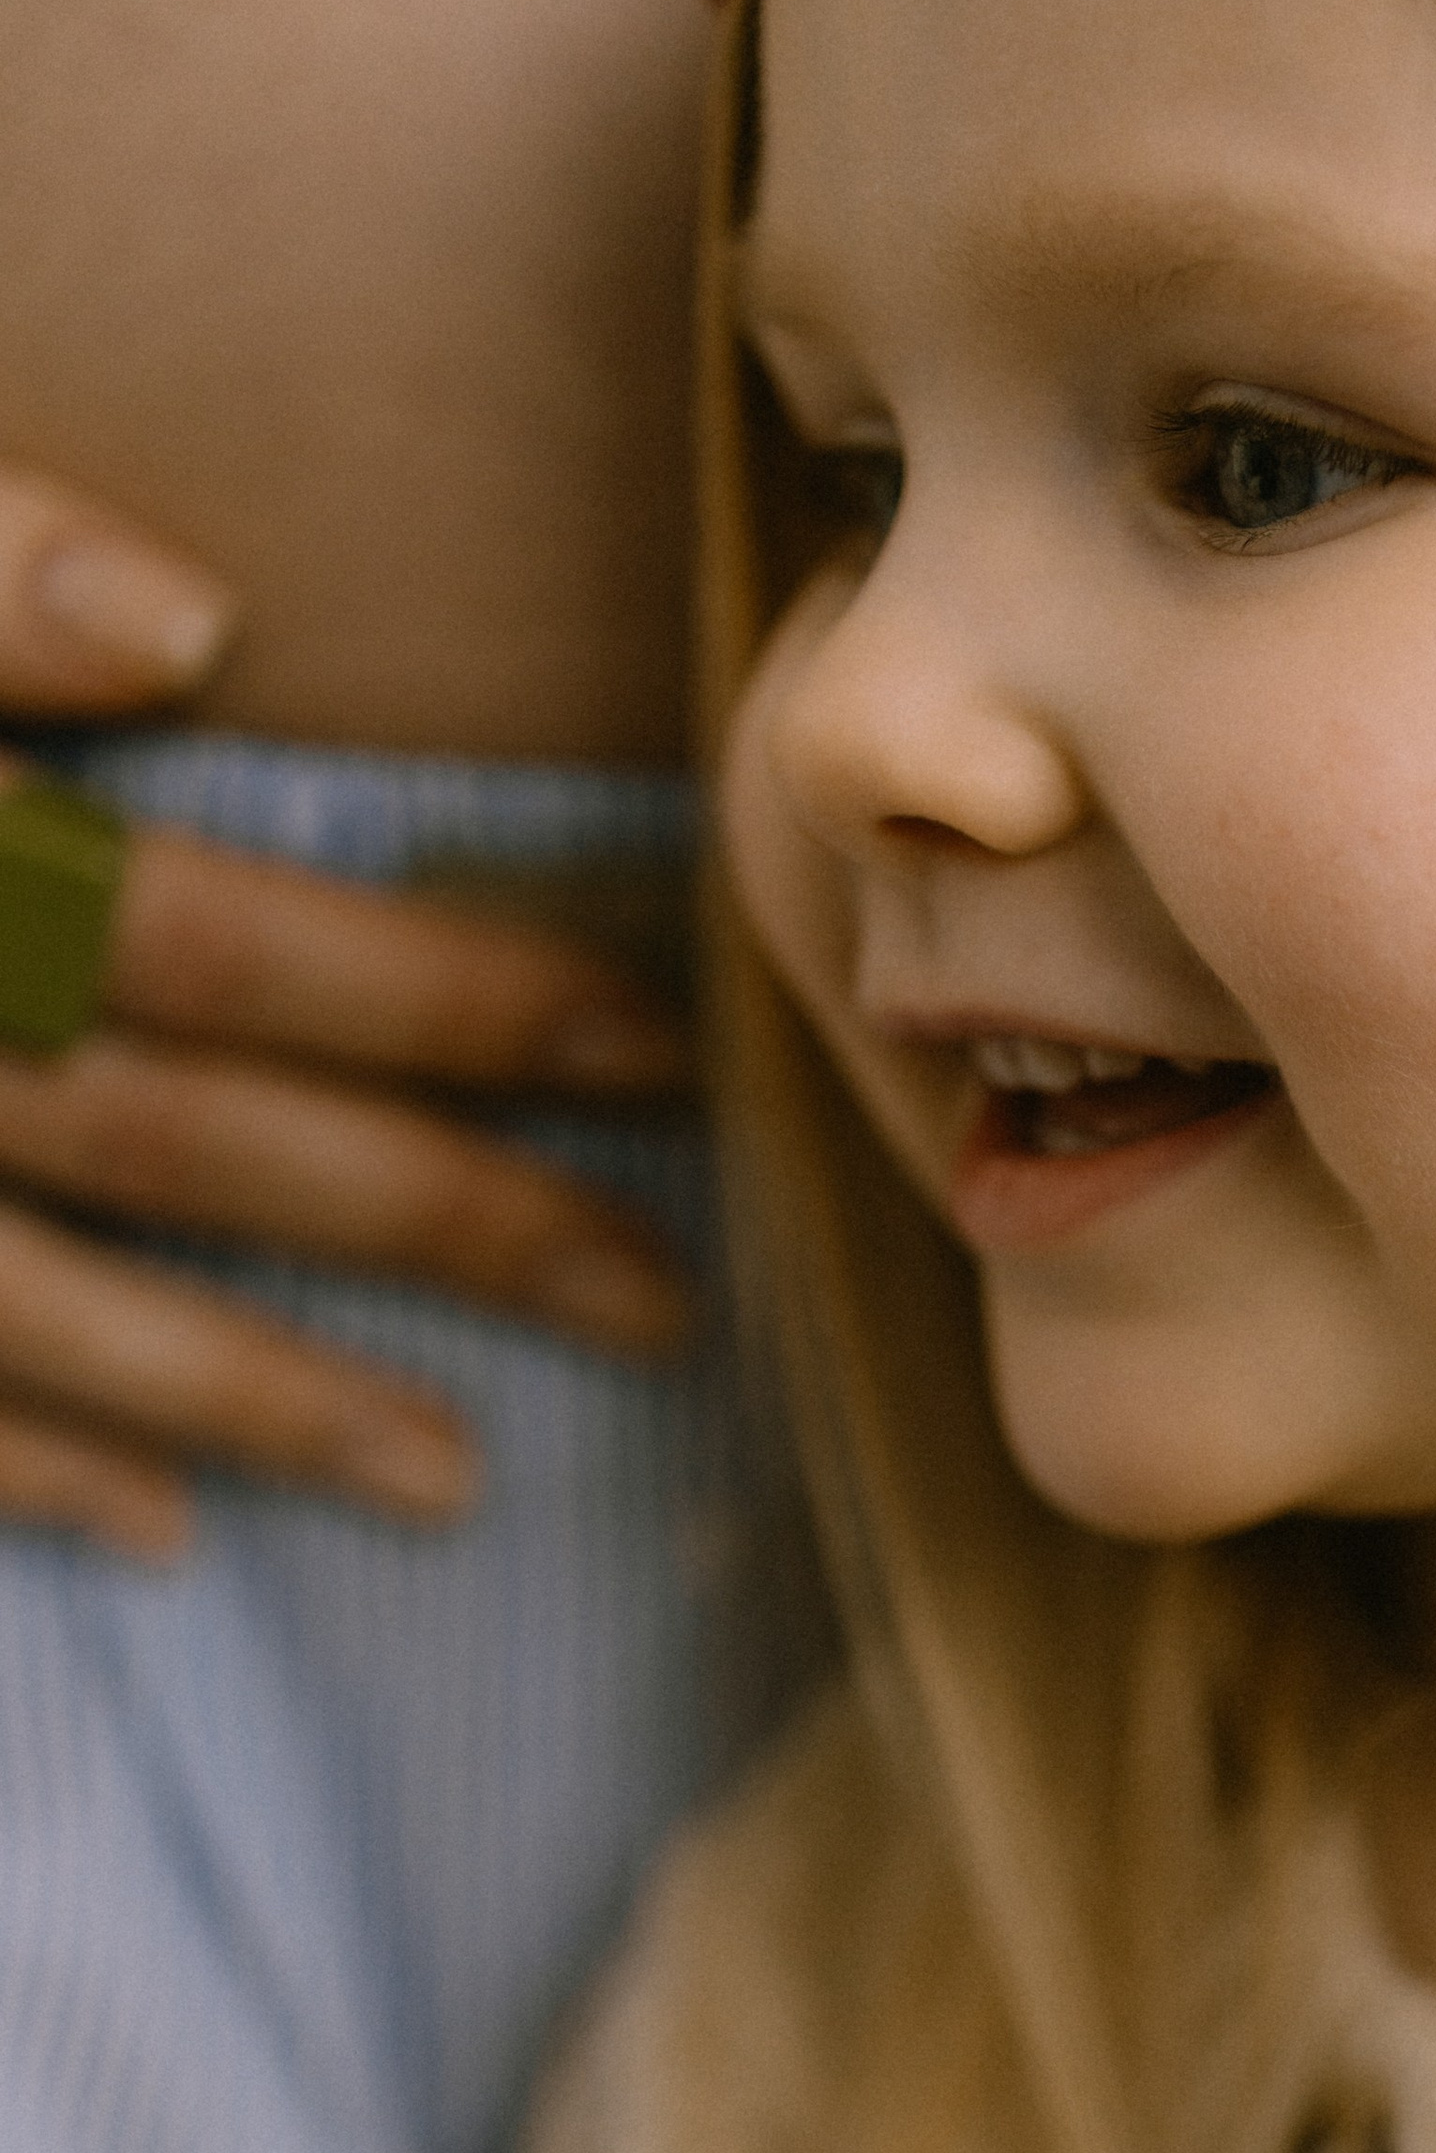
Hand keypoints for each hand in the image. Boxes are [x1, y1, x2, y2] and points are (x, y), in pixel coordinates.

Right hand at [0, 467, 695, 1559]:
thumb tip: (189, 622)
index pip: (232, 944)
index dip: (450, 1000)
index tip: (655, 1057)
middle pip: (209, 1143)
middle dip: (445, 1222)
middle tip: (656, 1303)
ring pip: (74, 1310)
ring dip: (271, 1400)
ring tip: (455, 1481)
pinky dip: (41, 1465)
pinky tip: (175, 1529)